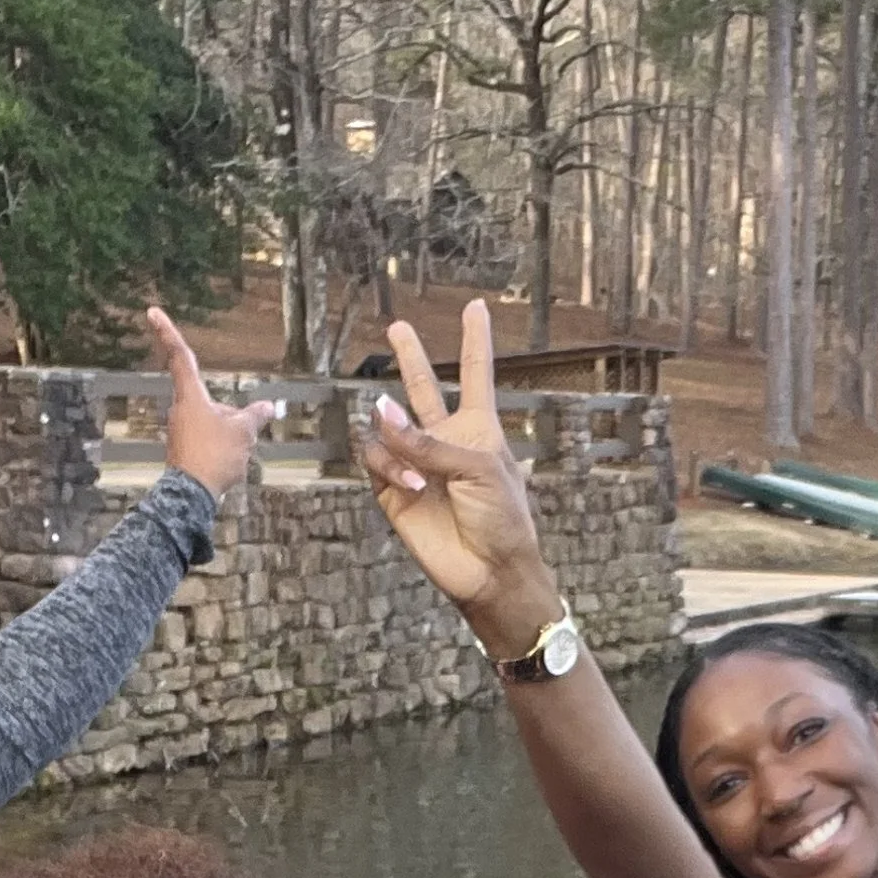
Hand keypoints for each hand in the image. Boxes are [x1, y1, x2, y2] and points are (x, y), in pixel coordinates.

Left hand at [151, 307, 275, 501]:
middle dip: (228, 414)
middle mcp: (180, 408)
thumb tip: (268, 406)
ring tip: (236, 455)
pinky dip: (221, 446)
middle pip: (206, 397)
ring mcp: (179, 429)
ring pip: (210, 421)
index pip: (180, 356)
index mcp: (191, 396)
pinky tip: (229, 463)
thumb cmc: (214, 457)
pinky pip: (207, 439)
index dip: (166, 332)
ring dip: (227, 433)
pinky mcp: (182, 449)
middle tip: (239, 438)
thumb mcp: (244, 432)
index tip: (151, 311)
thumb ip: (256, 415)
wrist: (192, 495)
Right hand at [362, 299, 562, 660]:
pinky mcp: (393, 489)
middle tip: (397, 328)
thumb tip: (379, 411)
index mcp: (478, 428)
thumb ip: (429, 440)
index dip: (476, 341)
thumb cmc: (501, 517)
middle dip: (411, 358)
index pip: (476, 374)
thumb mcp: (478, 469)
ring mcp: (417, 463)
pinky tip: (412, 483)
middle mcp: (445, 440)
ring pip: (388, 426)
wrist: (489, 570)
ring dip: (397, 439)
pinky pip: (376, 460)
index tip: (477, 308)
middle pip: (424, 388)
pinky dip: (389, 466)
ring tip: (419, 472)